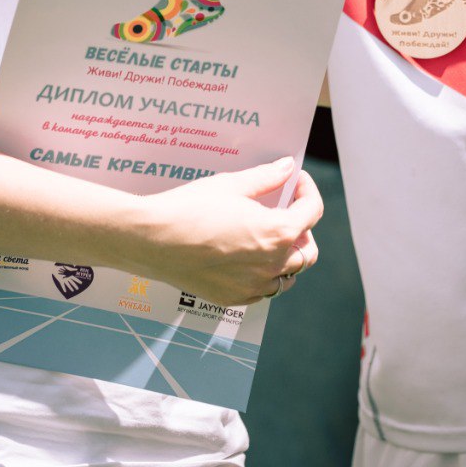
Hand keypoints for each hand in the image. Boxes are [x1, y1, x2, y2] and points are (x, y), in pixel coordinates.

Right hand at [140, 157, 322, 305]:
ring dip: (287, 255)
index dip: (308, 192)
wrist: (152, 240)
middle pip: (308, 252)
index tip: (296, 181)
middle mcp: (271, 265)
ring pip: (288, 276)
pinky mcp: (232, 298)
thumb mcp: (232, 185)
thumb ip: (266, 178)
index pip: (312, 213)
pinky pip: (263, 290)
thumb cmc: (191, 207)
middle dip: (304, 229)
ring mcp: (253, 287)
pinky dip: (265, 274)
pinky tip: (247, 256)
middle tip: (286, 210)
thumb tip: (287, 167)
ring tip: (267, 234)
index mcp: (277, 233)